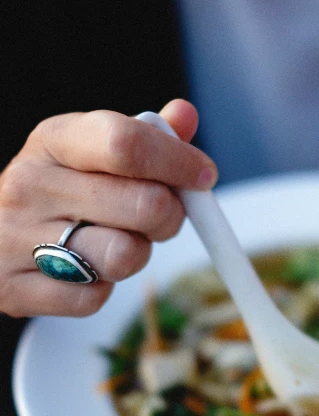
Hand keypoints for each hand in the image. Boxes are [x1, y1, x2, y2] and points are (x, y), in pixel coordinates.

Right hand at [0, 99, 217, 317]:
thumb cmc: (55, 189)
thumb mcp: (87, 150)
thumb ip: (142, 135)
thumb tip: (185, 116)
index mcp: (53, 140)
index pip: (126, 144)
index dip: (178, 161)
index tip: (203, 175)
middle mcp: (30, 185)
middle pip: (144, 205)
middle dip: (170, 215)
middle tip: (161, 215)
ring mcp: (16, 239)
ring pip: (125, 256)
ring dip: (137, 254)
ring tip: (116, 241)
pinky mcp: (15, 290)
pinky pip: (94, 298)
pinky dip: (101, 288)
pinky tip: (83, 269)